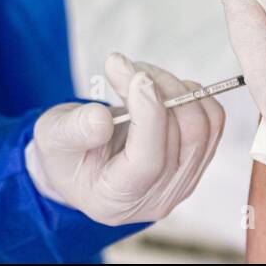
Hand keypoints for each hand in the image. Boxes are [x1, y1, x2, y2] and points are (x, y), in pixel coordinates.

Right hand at [25, 54, 225, 225]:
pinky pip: (212, 124)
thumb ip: (74, 130)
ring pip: (202, 128)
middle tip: (127, 67)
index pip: (149, 161)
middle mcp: (155, 198)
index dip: (150, 115)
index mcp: (116, 198)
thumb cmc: (65, 150)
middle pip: (183, 140)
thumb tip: (101, 119)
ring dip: (174, 88)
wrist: (80, 159)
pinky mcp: (194, 164)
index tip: (137, 77)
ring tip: (140, 75)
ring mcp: (180, 183)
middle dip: (159, 90)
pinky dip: (193, 96)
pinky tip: (162, 88)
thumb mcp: (53, 137)